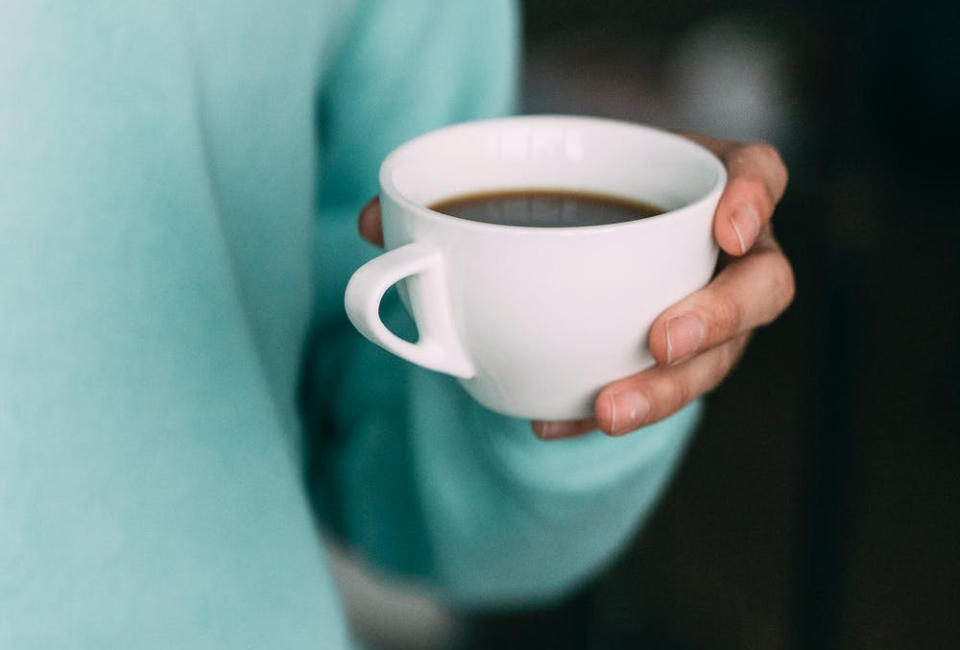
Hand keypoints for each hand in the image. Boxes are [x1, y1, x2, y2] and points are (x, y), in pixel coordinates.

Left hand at [356, 134, 793, 438]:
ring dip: (666, 389)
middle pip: (762, 285)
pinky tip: (560, 421)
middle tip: (661, 340)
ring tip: (608, 410)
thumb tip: (377, 223)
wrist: (570, 245)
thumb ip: (457, 200)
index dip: (755, 198)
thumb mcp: (526, 183)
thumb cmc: (560, 201)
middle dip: (718, 317)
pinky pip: (660, 391)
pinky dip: (609, 408)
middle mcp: (721, 254)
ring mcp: (707, 311)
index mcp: (700, 185)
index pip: (759, 174)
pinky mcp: (675, 359)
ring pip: (720, 356)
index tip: (722, 228)